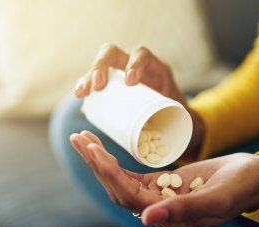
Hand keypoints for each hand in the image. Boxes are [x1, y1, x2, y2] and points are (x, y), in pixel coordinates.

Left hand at [70, 131, 258, 226]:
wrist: (254, 179)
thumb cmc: (242, 187)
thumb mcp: (218, 198)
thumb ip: (184, 210)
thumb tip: (145, 220)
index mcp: (172, 222)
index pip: (130, 198)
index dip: (109, 174)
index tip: (92, 148)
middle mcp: (161, 213)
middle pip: (118, 190)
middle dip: (96, 164)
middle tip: (77, 138)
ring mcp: (160, 199)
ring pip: (121, 182)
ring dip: (100, 161)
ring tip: (83, 138)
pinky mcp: (163, 185)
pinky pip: (132, 175)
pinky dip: (115, 162)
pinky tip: (102, 148)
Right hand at [75, 43, 204, 159]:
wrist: (172, 114)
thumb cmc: (176, 113)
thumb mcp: (177, 111)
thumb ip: (174, 121)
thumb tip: (165, 141)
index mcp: (154, 67)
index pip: (142, 54)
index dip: (135, 63)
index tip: (130, 82)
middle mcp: (134, 64)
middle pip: (112, 53)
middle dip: (101, 66)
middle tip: (97, 85)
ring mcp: (119, 72)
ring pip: (99, 66)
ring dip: (87, 77)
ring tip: (81, 94)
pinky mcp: (111, 83)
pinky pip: (94, 80)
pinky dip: (86, 86)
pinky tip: (81, 96)